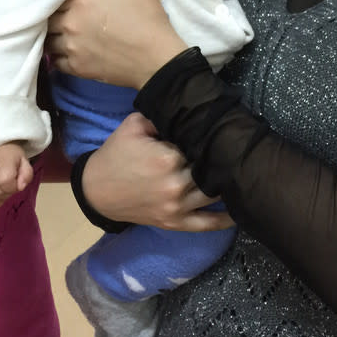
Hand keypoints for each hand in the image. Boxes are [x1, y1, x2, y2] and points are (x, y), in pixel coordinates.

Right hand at [0, 142, 33, 211]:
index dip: (13, 187)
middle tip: (8, 188)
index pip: (5, 181)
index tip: (15, 183)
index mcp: (2, 162)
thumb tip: (20, 187)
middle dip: (5, 195)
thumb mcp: (24, 160)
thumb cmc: (10, 156)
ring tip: (0, 195)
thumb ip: (27, 174)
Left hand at [46, 0, 186, 89]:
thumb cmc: (147, 20)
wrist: (157, 60)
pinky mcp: (78, 69)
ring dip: (51, 35)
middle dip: (52, 14)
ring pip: (47, 41)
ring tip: (59, 29)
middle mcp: (69, 26)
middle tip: (59, 10)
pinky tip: (65, 49)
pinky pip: (55, 63)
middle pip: (47, 18)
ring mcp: (72, 50)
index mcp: (80, 3)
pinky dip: (57, 56)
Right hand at [83, 112, 233, 231]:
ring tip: (240, 172)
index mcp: (167, 157)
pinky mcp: (175, 222)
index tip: (216, 130)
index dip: (207, 137)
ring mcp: (176, 207)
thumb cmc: (116, 154)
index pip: (199, 144)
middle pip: (210, 168)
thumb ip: (162, 115)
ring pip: (214, 194)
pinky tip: (239, 211)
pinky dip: (224, 219)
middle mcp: (176, 184)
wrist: (97, 190)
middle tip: (233, 149)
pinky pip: (206, 224)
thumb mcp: (134, 125)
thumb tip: (189, 112)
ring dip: (226, 183)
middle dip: (219, 158)